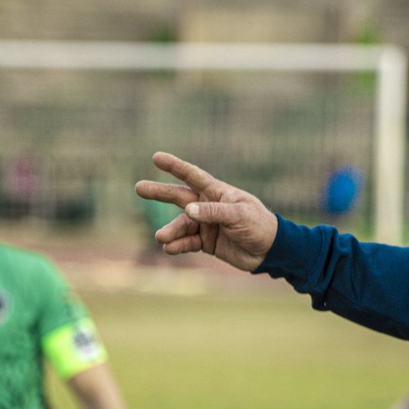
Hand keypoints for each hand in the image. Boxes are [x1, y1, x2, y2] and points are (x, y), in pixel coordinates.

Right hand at [134, 153, 278, 271]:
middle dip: (159, 193)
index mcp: (217, 192)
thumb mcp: (239, 215)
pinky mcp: (206, 242)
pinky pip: (187, 242)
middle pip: (179, 196)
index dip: (175, 166)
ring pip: (181, 225)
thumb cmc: (258, 225)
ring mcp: (205, 224)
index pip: (193, 175)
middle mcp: (208, 205)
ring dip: (170, 231)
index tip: (156, 157)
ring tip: (160, 237)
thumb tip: (187, 210)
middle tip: (139, 188)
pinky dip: (178, 245)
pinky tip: (169, 249)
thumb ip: (213, 212)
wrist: (269, 251)